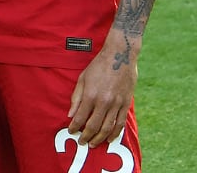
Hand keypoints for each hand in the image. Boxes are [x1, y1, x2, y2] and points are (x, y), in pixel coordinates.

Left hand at [67, 28, 138, 147]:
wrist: (120, 54)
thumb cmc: (99, 65)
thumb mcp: (83, 78)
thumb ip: (76, 98)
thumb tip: (70, 115)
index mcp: (90, 95)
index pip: (80, 118)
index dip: (74, 128)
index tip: (71, 132)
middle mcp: (103, 102)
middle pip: (93, 127)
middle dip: (85, 137)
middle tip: (82, 142)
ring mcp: (116, 103)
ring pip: (107, 128)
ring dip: (99, 139)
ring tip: (93, 144)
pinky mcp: (126, 103)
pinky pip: (120, 122)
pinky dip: (114, 133)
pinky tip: (109, 138)